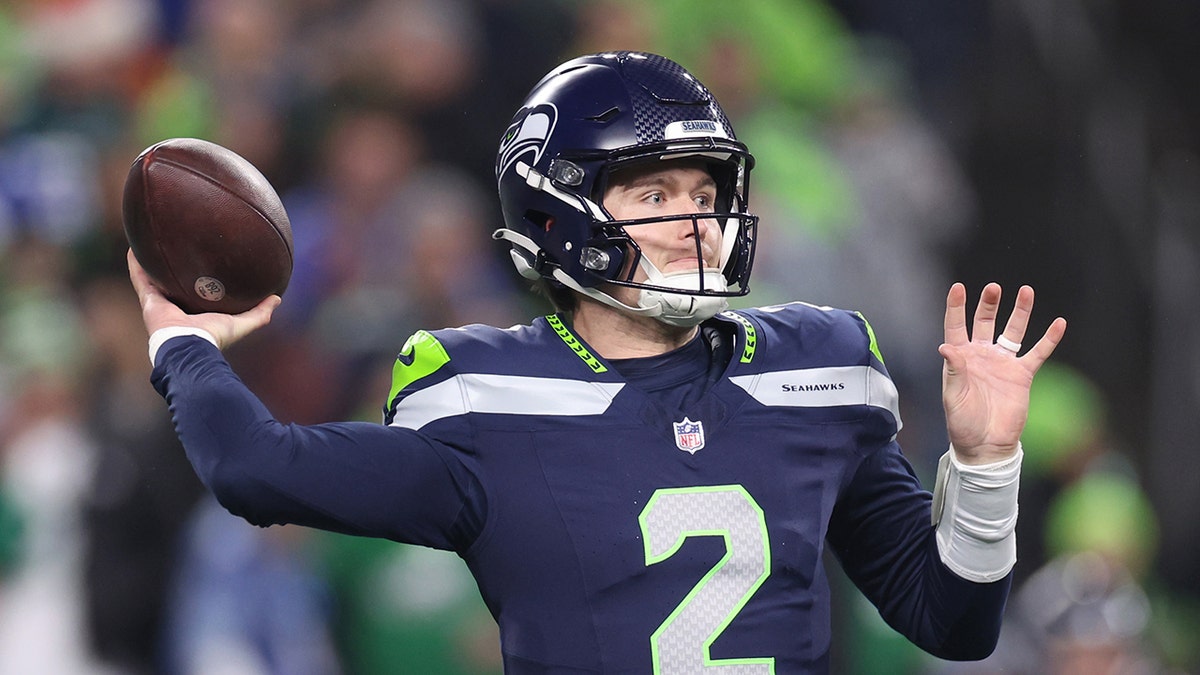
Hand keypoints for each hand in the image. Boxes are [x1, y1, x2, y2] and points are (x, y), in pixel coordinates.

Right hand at [127, 249, 279, 349]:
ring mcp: (159, 304)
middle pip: (173, 285)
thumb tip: (277, 298)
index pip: (194, 294)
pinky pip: (139, 278)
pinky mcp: (148, 301)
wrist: (190, 347)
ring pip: (153, 279)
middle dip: (173, 270)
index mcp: (194, 314)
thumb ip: (260, 313)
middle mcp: (175, 307)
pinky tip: (134, 247)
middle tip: (176, 249)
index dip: (196, 281)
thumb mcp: (241, 324)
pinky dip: (135, 264)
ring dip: (151, 263)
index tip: (201, 266)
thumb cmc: (214, 337)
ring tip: (150, 243)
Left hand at [939, 282, 1066, 464]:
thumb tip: (946, 347)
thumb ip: (953, 371)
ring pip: (1013, 331)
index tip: (958, 288)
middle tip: (993, 288)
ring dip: (1019, 312)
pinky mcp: (1022, 375)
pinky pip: (1038, 353)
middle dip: (988, 304)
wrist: (986, 445)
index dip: (956, 307)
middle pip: (985, 322)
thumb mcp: (953, 397)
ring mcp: (1003, 363)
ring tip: (1025, 291)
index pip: (956, 326)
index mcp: (960, 358)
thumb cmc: (963, 422)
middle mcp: (981, 356)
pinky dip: (1049, 339)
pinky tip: (1059, 323)